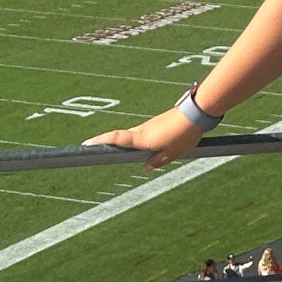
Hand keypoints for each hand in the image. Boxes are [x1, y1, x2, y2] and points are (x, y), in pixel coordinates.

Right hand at [86, 108, 206, 171]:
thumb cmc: (184, 135)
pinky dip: (139, 141)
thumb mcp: (172, 154)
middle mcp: (142, 130)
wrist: (196, 113)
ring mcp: (149, 125)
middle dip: (108, 143)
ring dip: (126, 143)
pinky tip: (148, 147)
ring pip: (133, 136)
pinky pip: (143, 134)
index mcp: (142, 138)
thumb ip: (157, 161)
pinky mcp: (156, 123)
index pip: (116, 138)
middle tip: (96, 151)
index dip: (100, 140)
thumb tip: (145, 167)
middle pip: (121, 137)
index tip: (86, 143)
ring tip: (121, 153)